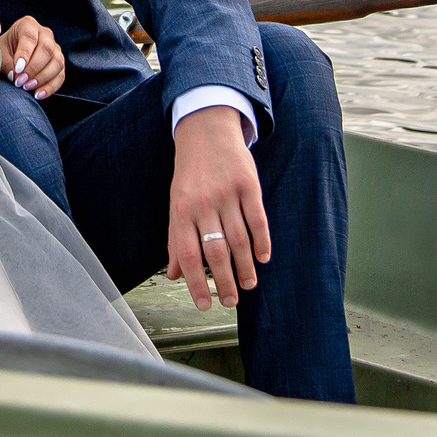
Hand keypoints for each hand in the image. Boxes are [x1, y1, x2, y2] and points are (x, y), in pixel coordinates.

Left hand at [0, 15, 63, 98]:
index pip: (30, 37)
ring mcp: (55, 48)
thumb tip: (16, 76)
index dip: (25, 54)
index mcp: (27, 25)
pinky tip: (38, 95)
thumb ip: (7, 64)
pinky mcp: (59, 63)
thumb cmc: (4, 52)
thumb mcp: (0, 55)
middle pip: (47, 49)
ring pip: (57, 62)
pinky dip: (51, 87)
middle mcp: (44, 33)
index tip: (18, 69)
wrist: (9, 55)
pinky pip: (61, 75)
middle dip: (34, 68)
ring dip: (43, 78)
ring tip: (27, 87)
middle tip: (20, 82)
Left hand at [166, 106, 270, 311]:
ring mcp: (227, 194)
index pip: (188, 255)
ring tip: (248, 285)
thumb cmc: (190, 175)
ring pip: (239, 240)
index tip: (205, 305)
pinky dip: (262, 243)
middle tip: (231, 302)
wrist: (206, 132)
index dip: (196, 283)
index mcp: (181, 211)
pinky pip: (257, 220)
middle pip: (216, 253)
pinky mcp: (248, 185)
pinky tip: (263, 259)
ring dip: (245, 268)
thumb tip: (174, 275)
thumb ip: (175, 240)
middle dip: (224, 282)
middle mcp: (203, 204)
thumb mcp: (176, 204)